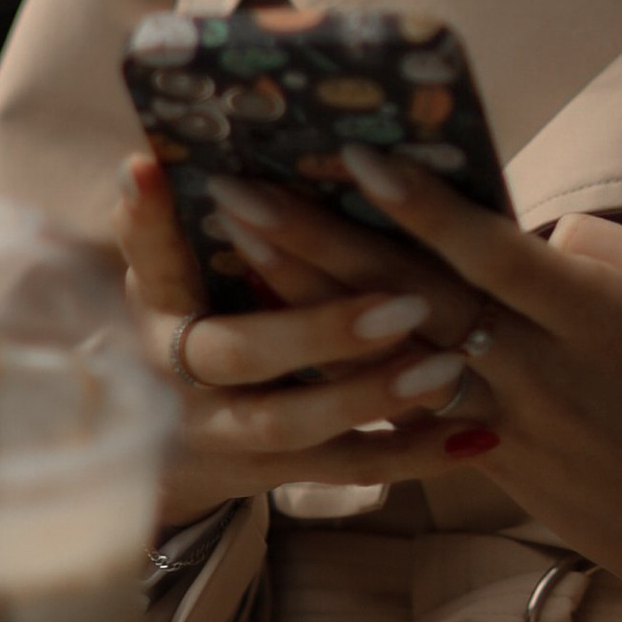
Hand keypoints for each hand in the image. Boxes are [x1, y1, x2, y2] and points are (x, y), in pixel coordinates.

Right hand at [113, 153, 486, 523]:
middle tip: (404, 303)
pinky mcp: (272, 472)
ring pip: (294, 424)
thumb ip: (178, 221)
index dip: (146, 220)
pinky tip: (475, 436)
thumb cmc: (192, 314)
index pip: (152, 256)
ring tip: (448, 367)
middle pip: (240, 353)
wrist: (167, 440)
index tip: (149, 169)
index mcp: (156, 303)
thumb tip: (162, 149)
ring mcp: (224, 433)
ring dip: (372, 397)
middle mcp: (178, 373)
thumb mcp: (175, 268)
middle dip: (320, 331)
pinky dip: (410, 455)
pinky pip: (344, 468)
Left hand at [173, 146, 621, 621]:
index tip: (355, 155)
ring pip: (386, 355)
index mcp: (595, 322)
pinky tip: (277, 326)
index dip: (422, 209)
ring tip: (233, 246)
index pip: (493, 258)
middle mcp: (534, 374)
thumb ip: (616, 248)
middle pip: (412, 299)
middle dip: (320, 242)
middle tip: (237, 188)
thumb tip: (536, 226)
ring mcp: (499, 423)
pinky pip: (398, 406)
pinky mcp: (479, 457)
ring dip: (307, 300)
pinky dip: (337, 362)